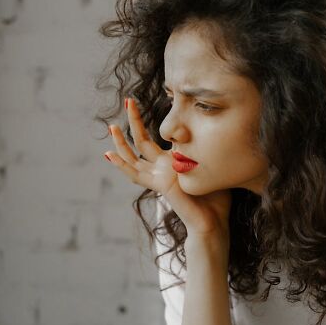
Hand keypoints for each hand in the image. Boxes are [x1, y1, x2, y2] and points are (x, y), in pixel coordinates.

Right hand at [104, 97, 231, 241]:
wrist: (213, 224)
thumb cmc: (216, 199)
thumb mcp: (210, 165)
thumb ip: (204, 149)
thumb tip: (211, 128)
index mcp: (171, 164)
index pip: (154, 140)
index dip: (148, 123)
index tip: (144, 104)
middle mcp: (161, 170)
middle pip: (140, 143)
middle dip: (134, 121)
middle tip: (128, 101)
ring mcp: (158, 179)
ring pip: (133, 158)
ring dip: (121, 143)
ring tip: (111, 127)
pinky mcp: (160, 187)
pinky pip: (137, 175)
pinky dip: (122, 165)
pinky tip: (109, 155)